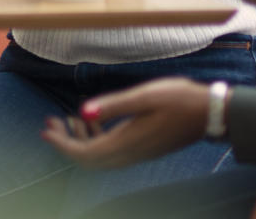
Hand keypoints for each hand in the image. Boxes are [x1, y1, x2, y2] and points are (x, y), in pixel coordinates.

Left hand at [41, 79, 210, 168]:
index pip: (85, 154)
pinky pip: (111, 150)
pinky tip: (94, 117)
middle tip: (51, 121)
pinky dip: (95, 137)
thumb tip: (83, 111)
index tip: (45, 128)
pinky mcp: (143, 148)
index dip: (62, 144)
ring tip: (68, 117)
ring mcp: (137, 153)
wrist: (210, 113)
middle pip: (88, 159)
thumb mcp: (145, 96)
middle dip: (65, 142)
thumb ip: (114, 105)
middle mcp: (130, 153)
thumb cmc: (179, 99)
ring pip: (99, 156)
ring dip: (80, 139)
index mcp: (127, 142)